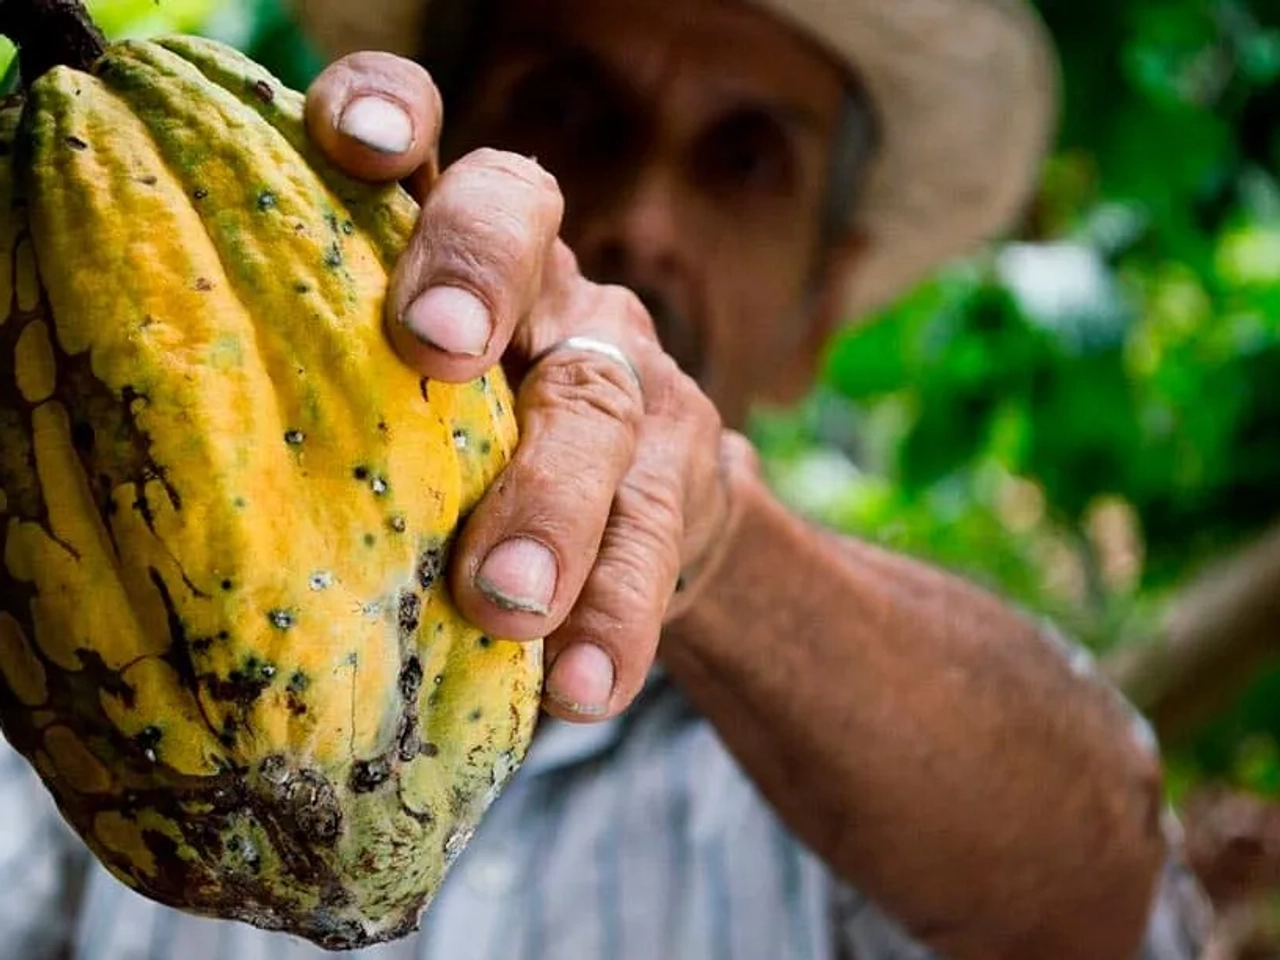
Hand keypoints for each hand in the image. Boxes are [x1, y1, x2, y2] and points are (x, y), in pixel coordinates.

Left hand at [305, 53, 741, 721]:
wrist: (646, 517)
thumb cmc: (476, 460)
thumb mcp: (416, 409)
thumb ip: (346, 404)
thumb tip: (199, 493)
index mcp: (453, 251)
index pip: (426, 138)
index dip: (392, 112)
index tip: (352, 143)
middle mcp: (545, 284)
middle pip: (522, 225)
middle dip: (476, 273)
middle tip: (434, 350)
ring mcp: (626, 368)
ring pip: (600, 400)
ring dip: (553, 502)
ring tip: (508, 603)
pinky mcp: (686, 468)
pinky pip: (656, 536)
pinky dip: (616, 615)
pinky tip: (583, 686)